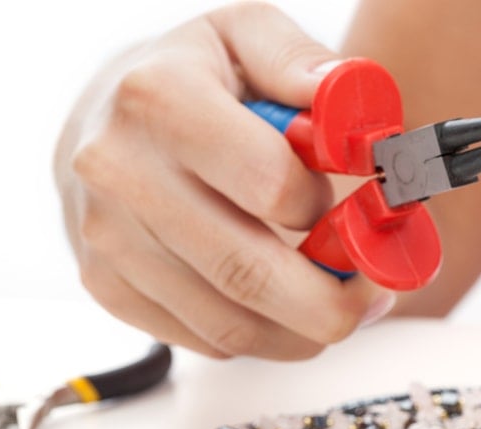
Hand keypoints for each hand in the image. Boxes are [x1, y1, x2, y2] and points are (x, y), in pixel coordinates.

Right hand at [54, 3, 392, 359]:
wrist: (105, 114)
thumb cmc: (193, 75)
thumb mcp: (249, 36)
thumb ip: (306, 68)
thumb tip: (355, 122)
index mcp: (162, 100)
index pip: (269, 185)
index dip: (331, 210)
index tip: (362, 214)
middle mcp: (122, 173)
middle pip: (249, 275)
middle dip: (333, 304)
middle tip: (375, 298)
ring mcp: (108, 238)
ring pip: (230, 327)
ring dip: (305, 332)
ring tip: (341, 304)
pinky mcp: (107, 286)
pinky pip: (204, 340)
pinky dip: (262, 337)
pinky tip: (285, 307)